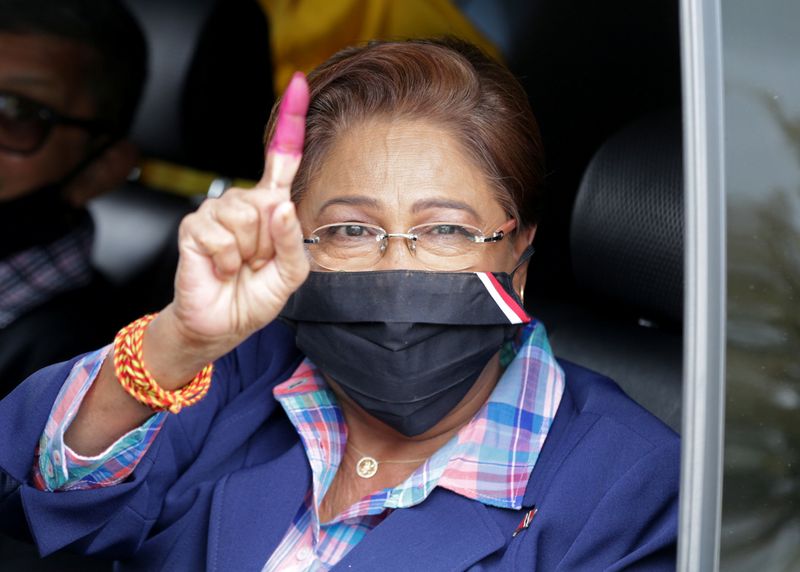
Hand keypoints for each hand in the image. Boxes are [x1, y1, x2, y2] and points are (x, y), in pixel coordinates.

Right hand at [165, 72, 310, 361]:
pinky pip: (220, 234)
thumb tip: (279, 204)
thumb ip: (291, 241)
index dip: (291, 124)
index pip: (282, 161)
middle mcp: (244, 203)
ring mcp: (215, 212)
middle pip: (268, 201)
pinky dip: (226, 260)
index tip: (300, 85)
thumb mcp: (290, 274)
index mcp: (271, 209)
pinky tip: (221, 268)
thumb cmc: (256, 296)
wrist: (222, 324)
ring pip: (245, 216)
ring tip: (238, 266)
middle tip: (256, 263)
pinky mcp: (193, 226)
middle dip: (268, 243)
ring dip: (247, 253)